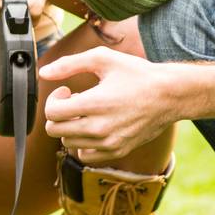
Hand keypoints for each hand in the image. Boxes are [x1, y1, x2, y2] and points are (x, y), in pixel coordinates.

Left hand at [39, 48, 183, 163]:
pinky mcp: (117, 151)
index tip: (66, 90)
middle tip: (74, 100)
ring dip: (70, 127)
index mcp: (94, 103)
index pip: (52, 113)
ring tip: (87, 112)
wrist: (169, 95)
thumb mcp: (103, 59)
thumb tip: (44, 73)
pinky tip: (93, 127)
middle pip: (55, 130)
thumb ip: (70, 64)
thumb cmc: (137, 74)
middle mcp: (99, 128)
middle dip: (58, 113)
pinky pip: (84, 155)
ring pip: (67, 143)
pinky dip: (82, 143)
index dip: (54, 99)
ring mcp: (108, 143)